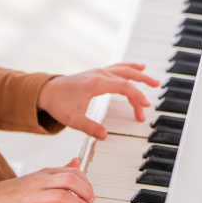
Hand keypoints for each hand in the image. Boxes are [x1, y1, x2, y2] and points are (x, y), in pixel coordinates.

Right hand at [0, 158, 94, 202]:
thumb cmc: (13, 193)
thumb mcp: (38, 177)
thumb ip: (58, 171)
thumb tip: (76, 161)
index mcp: (43, 174)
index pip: (72, 172)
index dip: (86, 183)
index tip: (91, 195)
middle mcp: (39, 182)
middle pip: (70, 180)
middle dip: (86, 192)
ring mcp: (31, 197)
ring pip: (61, 195)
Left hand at [38, 63, 159, 139]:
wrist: (45, 91)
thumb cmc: (58, 104)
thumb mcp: (72, 120)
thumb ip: (89, 127)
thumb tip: (105, 136)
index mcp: (96, 84)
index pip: (123, 87)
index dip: (136, 96)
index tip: (144, 106)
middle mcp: (99, 74)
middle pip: (126, 75)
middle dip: (142, 81)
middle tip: (156, 88)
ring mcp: (98, 72)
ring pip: (123, 70)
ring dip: (138, 73)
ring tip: (152, 80)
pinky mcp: (96, 74)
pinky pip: (117, 68)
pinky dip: (129, 67)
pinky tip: (138, 66)